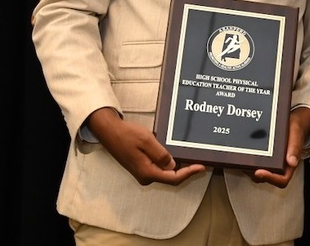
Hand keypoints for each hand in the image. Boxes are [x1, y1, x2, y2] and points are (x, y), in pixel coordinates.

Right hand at [87, 107, 204, 185]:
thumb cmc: (126, 134)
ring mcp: (142, 172)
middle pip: (170, 178)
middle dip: (186, 171)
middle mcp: (145, 176)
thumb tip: (173, 166)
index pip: (173, 178)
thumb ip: (161, 155)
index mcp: (147, 172)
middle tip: (199, 163)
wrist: (109, 131)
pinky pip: (159, 168)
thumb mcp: (147, 141)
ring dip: (178, 167)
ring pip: (165, 173)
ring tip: (191, 158)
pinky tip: (176, 155)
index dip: (189, 173)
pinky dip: (169, 163)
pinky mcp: (141, 166)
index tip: (201, 167)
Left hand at [247, 107, 309, 187]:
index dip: (270, 178)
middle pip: (266, 178)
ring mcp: (270, 163)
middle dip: (254, 173)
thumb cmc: (295, 129)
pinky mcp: (263, 157)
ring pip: (257, 172)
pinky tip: (242, 152)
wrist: (292, 122)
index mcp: (290, 165)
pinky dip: (248, 160)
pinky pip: (255, 163)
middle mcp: (279, 167)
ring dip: (249, 168)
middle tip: (246, 164)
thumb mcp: (296, 135)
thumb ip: (295, 147)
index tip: (259, 172)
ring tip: (242, 159)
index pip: (282, 180)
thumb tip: (292, 162)